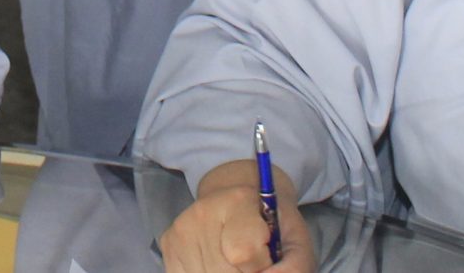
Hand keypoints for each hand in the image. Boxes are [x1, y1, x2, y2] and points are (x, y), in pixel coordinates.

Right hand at [159, 160, 316, 272]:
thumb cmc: (273, 226)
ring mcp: (180, 228)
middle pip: (222, 271)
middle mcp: (202, 210)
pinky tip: (217, 265)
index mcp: (238, 199)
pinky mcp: (167, 244)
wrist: (242, 201)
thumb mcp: (296, 243)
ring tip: (236, 263)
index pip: (244, 253)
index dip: (261, 262)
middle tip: (250, 260)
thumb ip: (294, 267)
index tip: (266, 249)